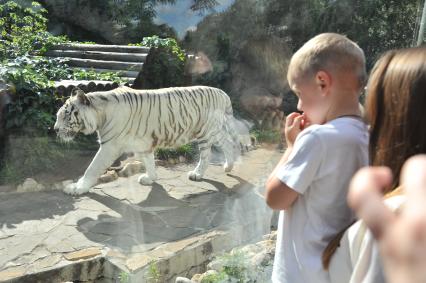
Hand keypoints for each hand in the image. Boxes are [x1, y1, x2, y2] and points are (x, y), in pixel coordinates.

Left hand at [284, 112, 307, 146]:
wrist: (293, 149)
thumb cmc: (301, 141)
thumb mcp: (304, 133)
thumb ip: (306, 126)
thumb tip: (307, 120)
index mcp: (294, 129)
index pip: (297, 118)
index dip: (302, 116)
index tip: (305, 117)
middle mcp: (289, 128)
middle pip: (290, 117)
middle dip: (294, 114)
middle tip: (299, 114)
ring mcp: (286, 129)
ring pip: (288, 119)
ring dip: (292, 116)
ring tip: (297, 116)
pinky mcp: (286, 131)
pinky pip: (288, 122)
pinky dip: (291, 120)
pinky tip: (296, 121)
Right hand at [348, 155, 425, 282]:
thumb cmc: (416, 281)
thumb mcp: (394, 258)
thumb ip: (392, 228)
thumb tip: (403, 201)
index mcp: (391, 238)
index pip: (362, 194)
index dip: (365, 178)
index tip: (383, 178)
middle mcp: (419, 225)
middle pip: (419, 168)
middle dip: (418, 171)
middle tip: (420, 187)